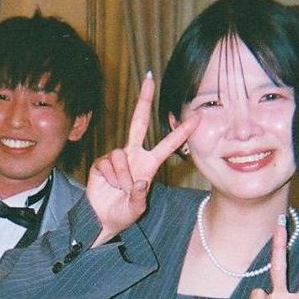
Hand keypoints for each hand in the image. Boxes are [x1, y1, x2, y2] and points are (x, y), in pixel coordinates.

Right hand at [87, 74, 199, 244]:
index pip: (168, 144)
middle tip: (149, 79)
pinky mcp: (101, 162)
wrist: (101, 219)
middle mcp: (133, 155)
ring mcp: (117, 157)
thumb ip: (139, 198)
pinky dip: (110, 177)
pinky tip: (109, 186)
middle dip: (144, 100)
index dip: (181, 131)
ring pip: (120, 154)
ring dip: (122, 176)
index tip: (197, 118)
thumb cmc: (123, 213)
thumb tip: (140, 182)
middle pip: (138, 122)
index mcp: (148, 165)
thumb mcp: (136, 209)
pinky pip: (107, 163)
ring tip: (121, 190)